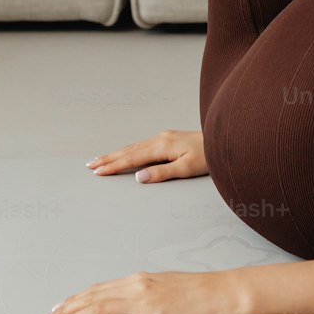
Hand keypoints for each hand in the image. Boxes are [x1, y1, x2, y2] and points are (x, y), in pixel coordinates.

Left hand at [39, 269, 247, 313]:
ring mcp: (144, 306)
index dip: (74, 299)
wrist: (221, 293)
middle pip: (92, 299)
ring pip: (99, 311)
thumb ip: (139, 293)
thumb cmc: (195, 291)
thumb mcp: (162, 286)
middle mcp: (136, 288)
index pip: (97, 289)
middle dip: (65, 310)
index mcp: (137, 279)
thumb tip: (119, 302)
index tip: (57, 308)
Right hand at [86, 129, 206, 183]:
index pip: (132, 157)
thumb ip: (162, 173)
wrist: (223, 139)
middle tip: (91, 165)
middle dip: (109, 158)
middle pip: (129, 150)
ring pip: (135, 146)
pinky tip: (126, 153)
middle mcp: (160, 139)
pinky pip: (142, 145)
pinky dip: (129, 150)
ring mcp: (164, 137)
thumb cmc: (209, 156)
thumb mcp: (187, 168)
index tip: (98, 171)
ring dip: (117, 154)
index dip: (114, 165)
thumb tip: (139, 177)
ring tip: (102, 159)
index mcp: (162, 146)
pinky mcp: (169, 139)